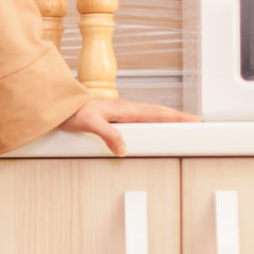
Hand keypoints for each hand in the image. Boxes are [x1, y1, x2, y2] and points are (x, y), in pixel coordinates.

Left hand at [57, 94, 198, 157]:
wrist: (56, 104)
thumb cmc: (69, 111)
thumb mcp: (88, 123)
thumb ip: (107, 134)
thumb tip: (123, 148)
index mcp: (124, 109)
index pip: (156, 113)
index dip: (176, 117)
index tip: (195, 120)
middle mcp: (125, 108)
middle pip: (158, 112)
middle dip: (178, 116)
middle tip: (197, 122)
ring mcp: (121, 111)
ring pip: (150, 113)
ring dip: (167, 117)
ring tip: (182, 124)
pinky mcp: (114, 115)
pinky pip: (139, 117)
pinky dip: (153, 119)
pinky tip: (154, 125)